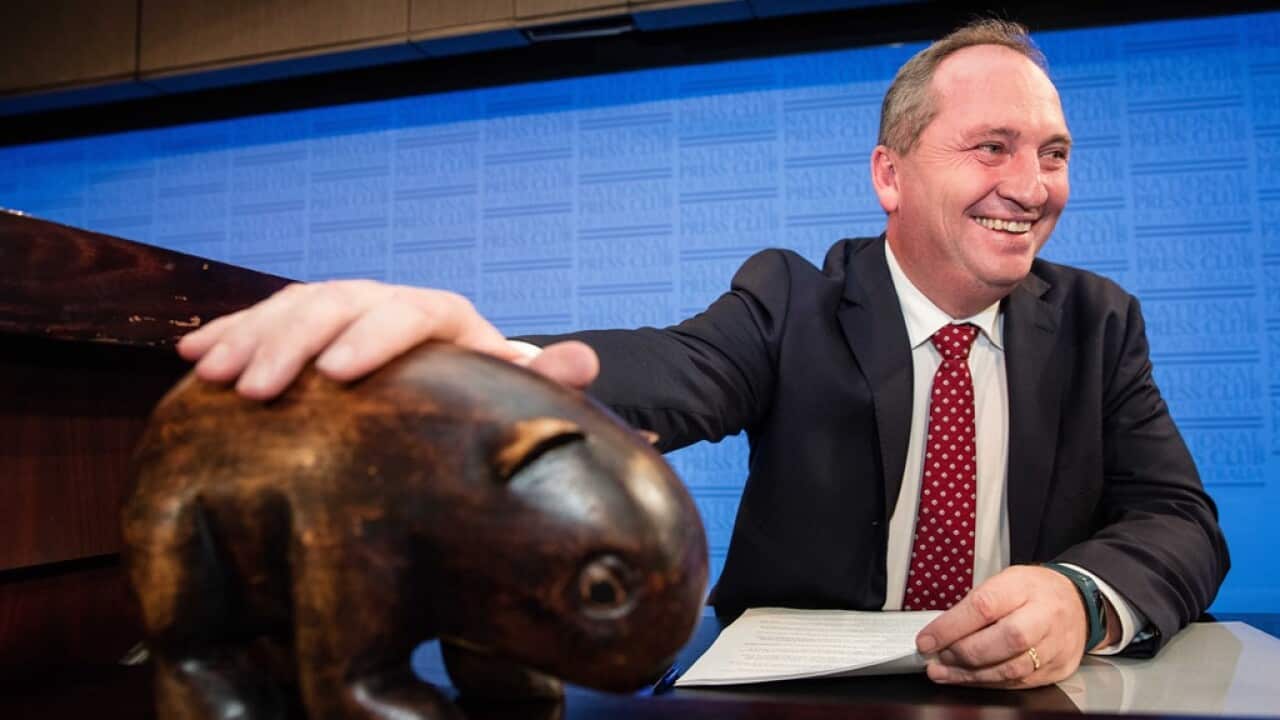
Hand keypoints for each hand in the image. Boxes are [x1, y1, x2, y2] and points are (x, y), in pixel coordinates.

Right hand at [176, 280, 598, 398]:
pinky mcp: (309, 323)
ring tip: (213, 375)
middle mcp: (388, 300)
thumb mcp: (510, 386)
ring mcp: (344, 308)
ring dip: (248, 338)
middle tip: (256, 390)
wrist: (453, 380)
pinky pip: (262, 319)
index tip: (335, 377)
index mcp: (441, 314)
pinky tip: (192, 356)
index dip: (369, 340)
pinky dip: (228, 334)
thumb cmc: (481, 393)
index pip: (405, 314)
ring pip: (292, 308)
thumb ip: (544, 377)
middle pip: (337, 306)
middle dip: (292, 344)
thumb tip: (586, 359)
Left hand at [914, 565, 1086, 687]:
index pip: (984, 606)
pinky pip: (1019, 683)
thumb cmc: (1034, 591)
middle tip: (938, 656)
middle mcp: (1044, 616)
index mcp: (1024, 587)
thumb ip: (975, 604)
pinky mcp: (1057, 670)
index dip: (951, 626)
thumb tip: (940, 630)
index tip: (926, 639)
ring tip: (944, 672)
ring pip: (1011, 669)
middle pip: (1004, 640)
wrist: (1079, 603)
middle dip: (963, 653)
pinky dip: (988, 683)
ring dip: (970, 675)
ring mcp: (1055, 646)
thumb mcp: (1004, 581)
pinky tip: (968, 679)